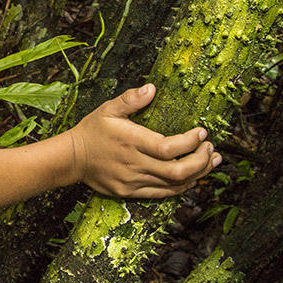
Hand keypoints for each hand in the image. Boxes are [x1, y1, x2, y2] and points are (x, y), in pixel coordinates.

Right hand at [66, 83, 219, 198]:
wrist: (71, 159)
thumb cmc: (92, 131)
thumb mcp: (107, 109)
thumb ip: (130, 99)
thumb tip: (152, 88)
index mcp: (131, 142)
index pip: (169, 148)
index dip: (191, 142)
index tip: (202, 133)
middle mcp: (134, 164)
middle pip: (178, 170)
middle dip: (201, 161)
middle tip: (211, 149)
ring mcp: (132, 181)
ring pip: (174, 184)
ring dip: (198, 174)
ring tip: (210, 161)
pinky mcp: (130, 192)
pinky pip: (162, 194)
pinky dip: (181, 186)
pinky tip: (192, 177)